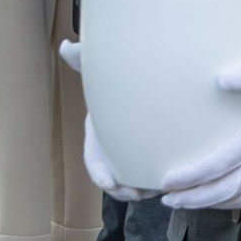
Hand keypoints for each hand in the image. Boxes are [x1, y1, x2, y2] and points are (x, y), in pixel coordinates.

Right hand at [57, 40, 159, 200]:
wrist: (153, 90)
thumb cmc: (124, 83)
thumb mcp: (106, 74)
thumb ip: (89, 61)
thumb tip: (67, 46)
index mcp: (100, 134)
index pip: (94, 157)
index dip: (99, 172)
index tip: (109, 184)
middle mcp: (115, 149)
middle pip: (115, 176)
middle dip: (123, 189)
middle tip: (136, 194)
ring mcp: (134, 156)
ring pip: (136, 180)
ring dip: (143, 190)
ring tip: (155, 193)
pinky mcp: (153, 159)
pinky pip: (154, 178)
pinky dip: (161, 185)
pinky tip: (174, 187)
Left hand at [157, 62, 240, 209]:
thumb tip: (221, 79)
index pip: (218, 165)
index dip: (191, 177)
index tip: (167, 181)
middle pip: (223, 191)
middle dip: (193, 198)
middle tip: (168, 199)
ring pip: (236, 199)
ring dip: (208, 204)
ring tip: (182, 202)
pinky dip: (227, 203)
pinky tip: (211, 199)